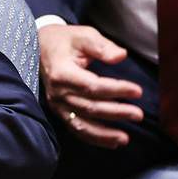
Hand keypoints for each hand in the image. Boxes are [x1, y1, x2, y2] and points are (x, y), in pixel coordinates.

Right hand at [38, 24, 143, 147]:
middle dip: (116, 112)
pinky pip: (76, 128)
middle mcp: (57, 92)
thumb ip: (102, 46)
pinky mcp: (58, 110)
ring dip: (104, 133)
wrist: (39, 47)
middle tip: (138, 114)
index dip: (116, 90)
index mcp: (62, 72)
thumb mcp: (83, 36)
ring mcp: (56, 104)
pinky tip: (111, 142)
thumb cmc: (64, 41)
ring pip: (82, 123)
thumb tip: (120, 56)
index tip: (137, 91)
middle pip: (89, 107)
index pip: (92, 86)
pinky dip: (93, 138)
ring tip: (125, 138)